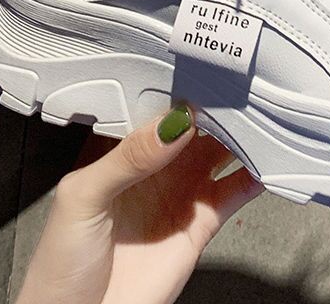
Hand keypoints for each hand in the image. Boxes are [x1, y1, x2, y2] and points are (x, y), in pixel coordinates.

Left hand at [16, 105, 262, 303]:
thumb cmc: (61, 262)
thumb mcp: (83, 198)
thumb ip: (127, 158)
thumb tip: (173, 124)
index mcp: (121, 149)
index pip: (156, 107)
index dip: (179, 88)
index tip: (206, 68)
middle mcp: (155, 165)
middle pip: (195, 126)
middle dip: (218, 107)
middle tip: (243, 88)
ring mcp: (180, 192)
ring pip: (219, 152)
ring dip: (241, 135)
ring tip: (263, 117)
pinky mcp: (200, 223)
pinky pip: (233, 192)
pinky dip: (253, 177)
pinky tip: (268, 163)